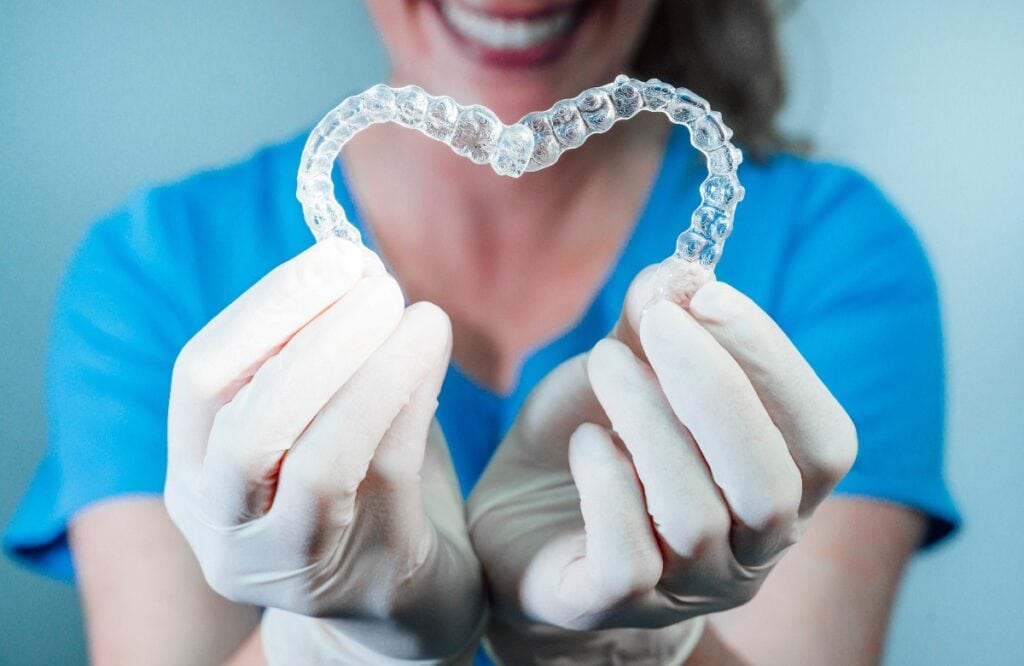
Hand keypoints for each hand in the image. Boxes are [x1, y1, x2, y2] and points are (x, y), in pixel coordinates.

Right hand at [164, 239, 482, 662]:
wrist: (400, 597)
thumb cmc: (357, 488)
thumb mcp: (316, 419)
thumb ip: (319, 354)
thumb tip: (356, 263)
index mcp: (195, 473)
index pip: (200, 379)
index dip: (266, 310)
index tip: (335, 257)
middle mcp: (223, 526)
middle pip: (246, 427)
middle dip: (314, 338)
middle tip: (378, 282)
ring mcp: (287, 563)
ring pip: (315, 462)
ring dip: (369, 371)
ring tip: (419, 312)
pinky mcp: (361, 576)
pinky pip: (383, 477)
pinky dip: (410, 401)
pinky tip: (433, 353)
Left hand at [467, 267, 856, 660]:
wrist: (517, 521)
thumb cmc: (593, 442)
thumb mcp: (626, 371)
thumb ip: (655, 326)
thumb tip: (677, 274)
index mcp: (777, 490)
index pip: (822, 439)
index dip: (775, 363)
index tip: (710, 295)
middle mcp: (747, 552)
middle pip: (771, 486)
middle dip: (717, 388)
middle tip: (658, 322)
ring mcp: (684, 590)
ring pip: (696, 517)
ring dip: (649, 421)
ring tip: (605, 364)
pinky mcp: (611, 607)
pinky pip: (630, 560)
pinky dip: (608, 486)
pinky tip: (587, 444)